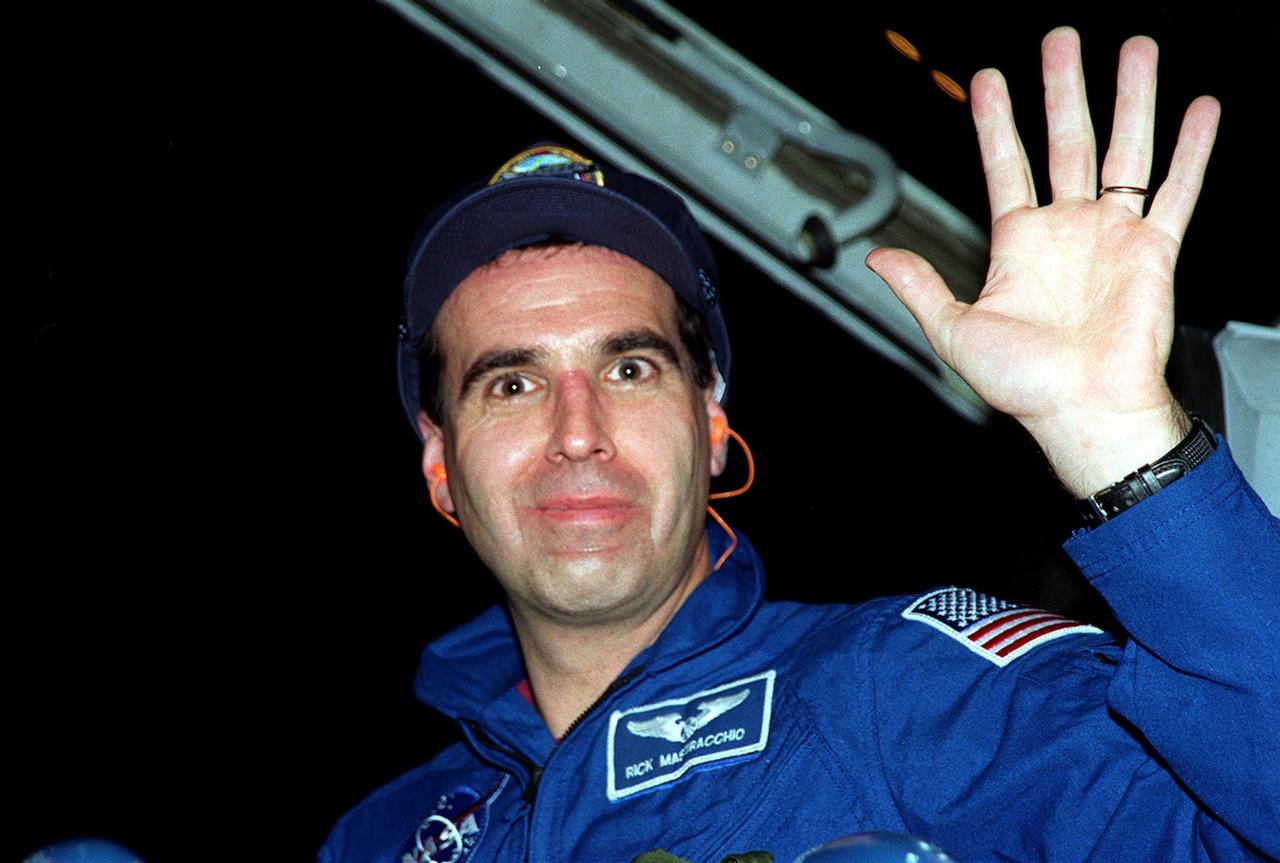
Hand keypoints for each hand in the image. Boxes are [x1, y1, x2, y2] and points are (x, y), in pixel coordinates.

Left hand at [867, 28, 1218, 494]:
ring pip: (1126, 150)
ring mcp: (1112, 235)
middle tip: (1061, 40)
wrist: (1083, 411)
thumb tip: (878, 257)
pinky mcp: (1155, 250)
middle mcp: (1068, 231)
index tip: (988, 80)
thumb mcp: (954, 332)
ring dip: (1130, 98)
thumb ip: (919, 287)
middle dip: (1063, 89)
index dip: (996, 123)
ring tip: (1134, 49)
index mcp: (1019, 245)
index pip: (1006, 166)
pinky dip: (1192, 151)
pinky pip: (1177, 190)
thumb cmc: (1025, 385)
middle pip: (1066, 142)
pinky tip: (1199, 109)